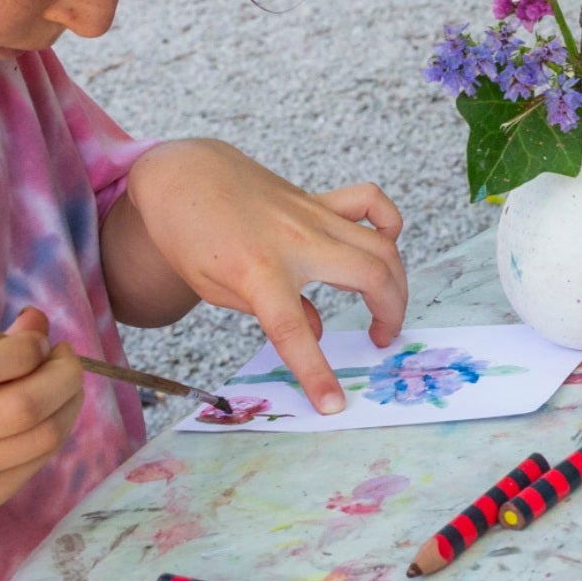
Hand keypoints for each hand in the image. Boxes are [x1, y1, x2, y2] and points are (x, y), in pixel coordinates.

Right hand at [0, 309, 87, 559]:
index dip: (21, 347)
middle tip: (64, 357)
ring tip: (64, 380)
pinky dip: (55, 429)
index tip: (36, 336)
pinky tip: (50, 412)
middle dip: (62, 374)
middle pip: (19, 407)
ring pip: (40, 438)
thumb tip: (40, 323)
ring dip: (69, 401)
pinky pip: (36, 462)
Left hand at [124, 141, 406, 414]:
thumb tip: (318, 330)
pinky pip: (371, 202)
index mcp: (259, 272)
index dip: (316, 372)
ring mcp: (313, 216)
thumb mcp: (217, 290)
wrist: (184, 177)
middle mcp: (297, 241)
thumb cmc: (190, 236)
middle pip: (369, 275)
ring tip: (388, 307)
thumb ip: (272, 313)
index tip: (334, 403)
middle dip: (390, 314)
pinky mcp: (319, 200)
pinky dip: (388, 222)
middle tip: (381, 339)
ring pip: (381, 245)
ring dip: (398, 281)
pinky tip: (385, 244)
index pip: (295, 331)